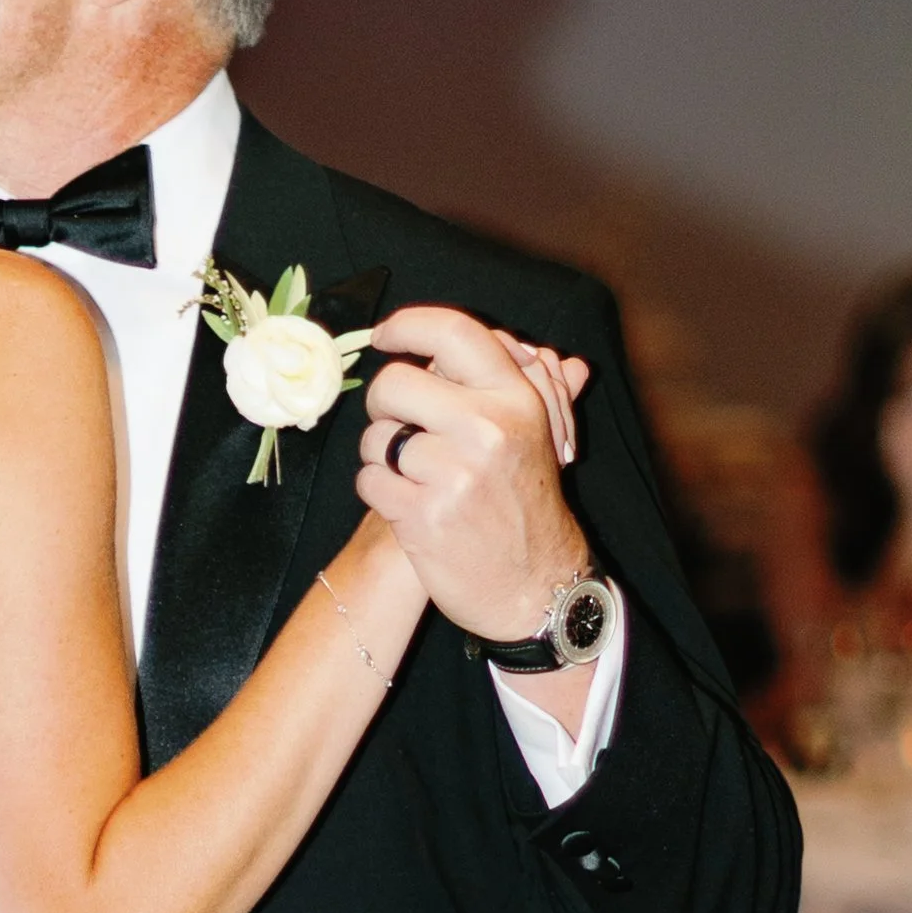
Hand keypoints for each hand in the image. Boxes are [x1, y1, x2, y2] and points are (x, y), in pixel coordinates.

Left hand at [356, 305, 591, 643]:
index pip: (454, 333)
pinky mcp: (422, 515)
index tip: (387, 334)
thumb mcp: (542, 440)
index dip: (409, 326)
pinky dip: (378, 490)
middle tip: (400, 425)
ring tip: (414, 475)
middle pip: (394, 384)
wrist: (532, 586)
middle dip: (385, 405)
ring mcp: (453, 473)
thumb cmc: (527, 506)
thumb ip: (537, 388)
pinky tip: (406, 502)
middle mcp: (486, 430)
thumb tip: (543, 352)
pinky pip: (368, 479)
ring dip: (383, 455)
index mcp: (516, 400)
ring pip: (377, 437)